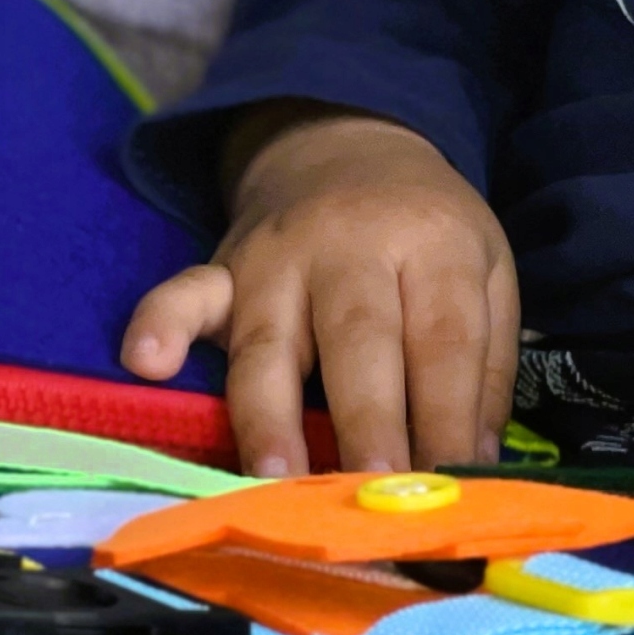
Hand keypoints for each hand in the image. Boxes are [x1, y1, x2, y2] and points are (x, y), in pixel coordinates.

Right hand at [121, 106, 519, 476]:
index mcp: (431, 244)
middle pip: (359, 338)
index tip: (451, 491)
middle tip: (373, 495)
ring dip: (269, 415)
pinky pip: (186, 291)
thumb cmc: (425, 230)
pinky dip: (161, 320)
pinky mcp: (223, 266)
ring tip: (275, 482)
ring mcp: (278, 257)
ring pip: (269, 340)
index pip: (444, 339)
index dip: (447, 417)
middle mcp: (350, 247)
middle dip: (366, 423)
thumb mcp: (486, 271)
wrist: (346, 139)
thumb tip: (474, 469)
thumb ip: (483, 368)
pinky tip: (146, 359)